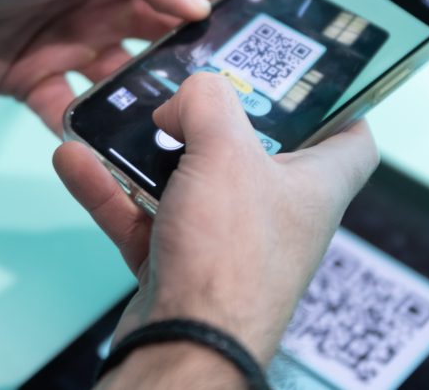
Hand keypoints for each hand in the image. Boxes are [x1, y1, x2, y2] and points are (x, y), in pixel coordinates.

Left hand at [0, 0, 239, 132]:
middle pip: (161, 24)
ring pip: (126, 72)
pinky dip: (91, 125)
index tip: (259, 21)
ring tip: (184, 124)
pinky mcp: (34, 78)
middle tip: (235, 86)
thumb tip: (197, 1)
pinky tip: (113, 146)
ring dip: (149, 94)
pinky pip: (75, 106)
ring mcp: (67, 38)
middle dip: (196, 50)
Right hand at [54, 73, 378, 368]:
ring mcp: (226, 241)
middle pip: (255, 152)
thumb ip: (208, 103)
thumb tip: (185, 99)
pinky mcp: (181, 264)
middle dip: (216, 120)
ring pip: (189, 182)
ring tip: (122, 119)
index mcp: (314, 186)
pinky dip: (111, 190)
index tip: (304, 83)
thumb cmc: (231, 264)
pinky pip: (142, 216)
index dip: (337, 106)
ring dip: (148, 152)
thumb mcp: (226, 153)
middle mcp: (276, 214)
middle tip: (190, 90)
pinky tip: (77, 161)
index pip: (351, 141)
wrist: (184, 345)